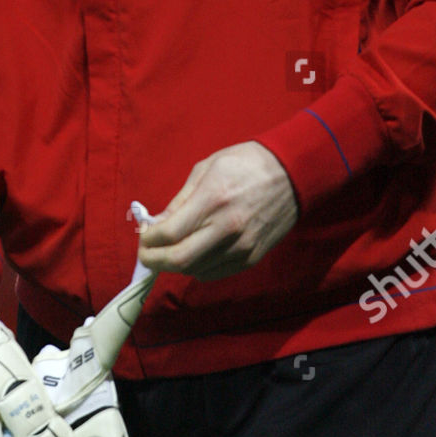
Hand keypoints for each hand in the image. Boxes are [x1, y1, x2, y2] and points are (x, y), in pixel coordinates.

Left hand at [137, 140, 298, 279]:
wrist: (293, 173)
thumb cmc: (245, 163)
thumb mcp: (206, 169)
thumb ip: (180, 200)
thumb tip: (157, 224)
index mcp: (213, 199)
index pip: (170, 233)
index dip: (148, 240)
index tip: (142, 236)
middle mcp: (227, 227)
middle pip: (179, 260)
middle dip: (154, 260)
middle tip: (146, 254)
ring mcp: (241, 247)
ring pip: (195, 270)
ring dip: (175, 265)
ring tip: (168, 251)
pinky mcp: (252, 258)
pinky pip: (214, 273)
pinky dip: (197, 268)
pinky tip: (193, 254)